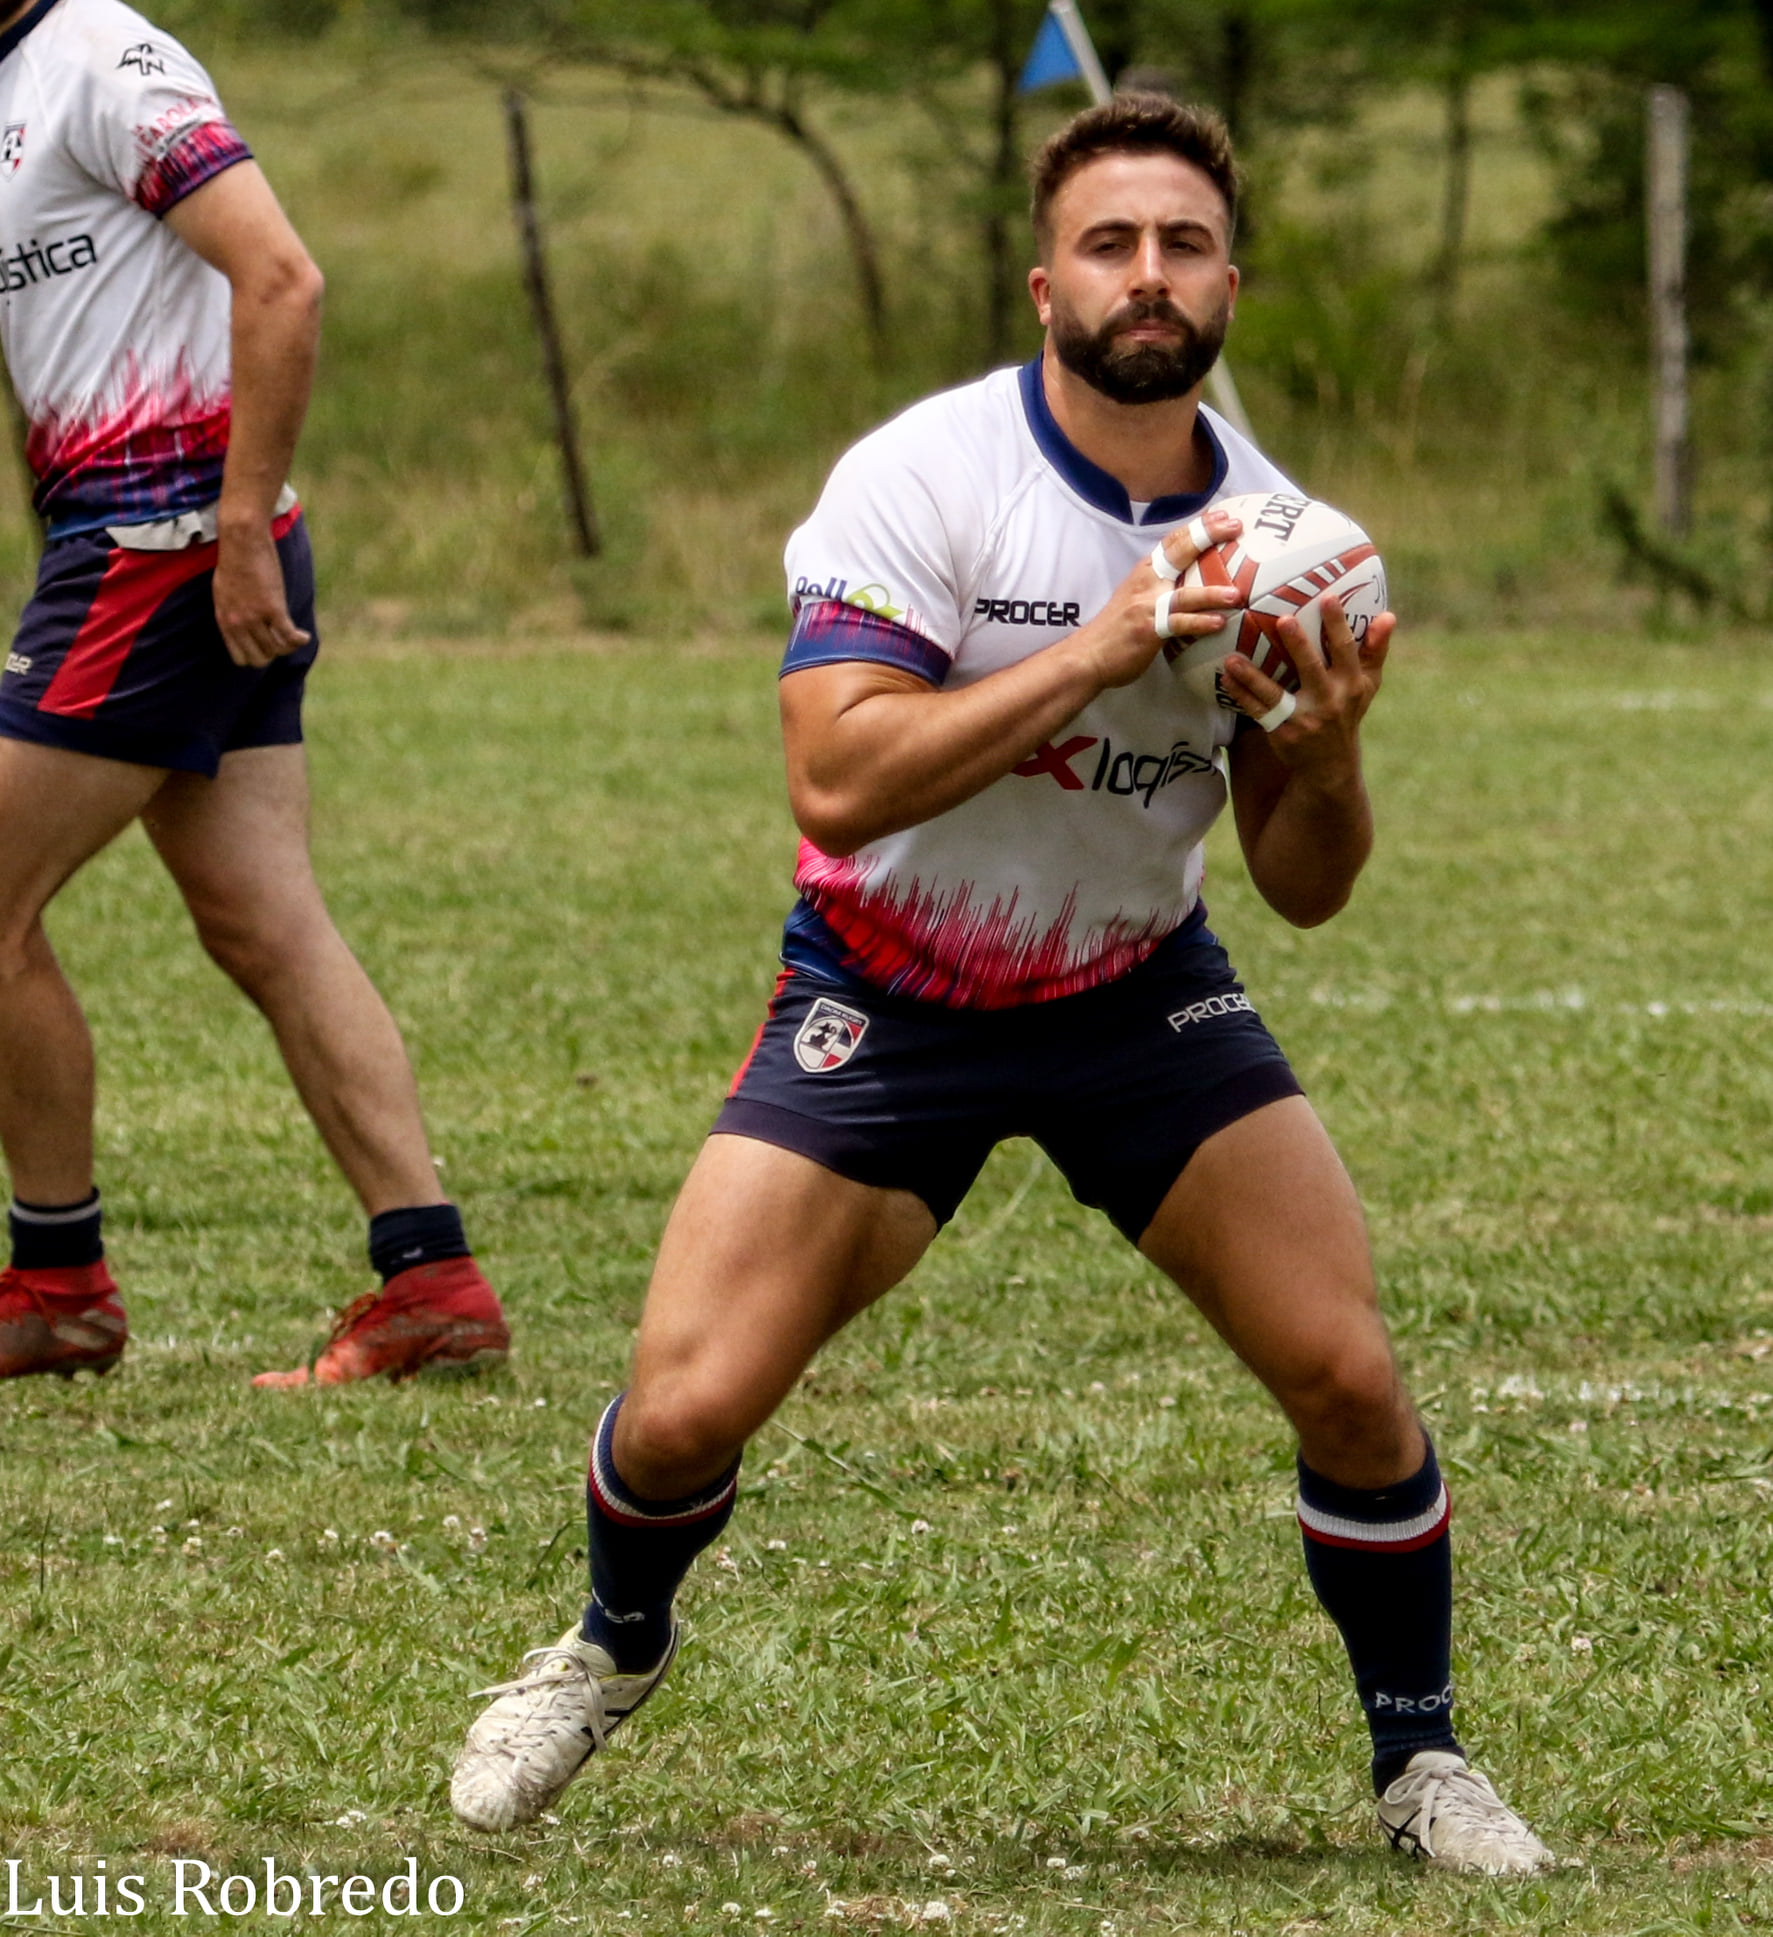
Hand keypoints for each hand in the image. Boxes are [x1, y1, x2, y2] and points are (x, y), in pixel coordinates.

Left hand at [212, 523, 309, 668]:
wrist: (241, 542)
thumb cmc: (233, 561)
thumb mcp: (223, 592)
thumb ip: (231, 613)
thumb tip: (241, 626)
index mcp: (224, 620)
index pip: (240, 658)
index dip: (256, 656)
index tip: (266, 648)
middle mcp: (238, 623)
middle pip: (260, 658)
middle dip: (273, 654)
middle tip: (282, 643)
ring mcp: (254, 617)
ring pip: (276, 649)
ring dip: (288, 647)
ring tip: (295, 638)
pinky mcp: (272, 608)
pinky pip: (289, 636)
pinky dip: (299, 639)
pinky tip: (304, 636)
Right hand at [1070, 506, 1244, 689]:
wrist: (1087, 655)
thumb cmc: (1117, 629)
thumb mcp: (1138, 597)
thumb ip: (1163, 587)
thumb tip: (1197, 583)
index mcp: (1146, 571)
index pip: (1173, 541)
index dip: (1199, 526)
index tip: (1224, 515)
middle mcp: (1146, 582)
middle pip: (1179, 552)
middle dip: (1208, 535)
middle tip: (1236, 526)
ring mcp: (1146, 606)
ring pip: (1183, 594)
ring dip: (1211, 593)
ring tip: (1235, 593)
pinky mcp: (1147, 630)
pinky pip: (1177, 624)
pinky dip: (1199, 623)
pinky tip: (1219, 624)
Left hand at [1218, 597, 1393, 781]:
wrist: (1331, 764)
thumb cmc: (1347, 711)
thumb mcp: (1367, 684)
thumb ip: (1375, 650)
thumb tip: (1389, 616)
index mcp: (1352, 684)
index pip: (1346, 650)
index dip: (1338, 625)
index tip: (1328, 598)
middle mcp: (1330, 700)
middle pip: (1312, 669)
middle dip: (1299, 645)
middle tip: (1284, 619)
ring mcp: (1305, 719)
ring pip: (1274, 695)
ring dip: (1251, 676)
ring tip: (1232, 658)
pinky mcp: (1283, 732)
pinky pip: (1258, 711)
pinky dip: (1241, 694)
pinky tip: (1226, 677)